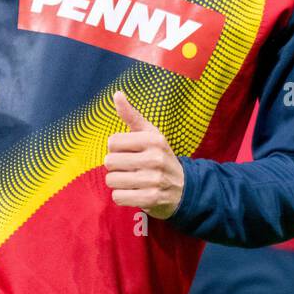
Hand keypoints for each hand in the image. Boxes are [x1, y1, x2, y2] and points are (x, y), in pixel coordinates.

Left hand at [104, 90, 183, 218]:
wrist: (183, 188)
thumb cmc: (160, 156)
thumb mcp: (150, 134)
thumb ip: (131, 115)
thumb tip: (117, 93)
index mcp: (153, 139)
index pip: (112, 142)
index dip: (116, 149)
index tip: (130, 152)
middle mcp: (155, 158)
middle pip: (109, 162)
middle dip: (116, 167)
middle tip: (131, 168)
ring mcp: (154, 180)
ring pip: (112, 180)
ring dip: (118, 182)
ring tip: (132, 180)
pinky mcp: (151, 199)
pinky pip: (118, 197)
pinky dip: (122, 196)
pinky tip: (135, 192)